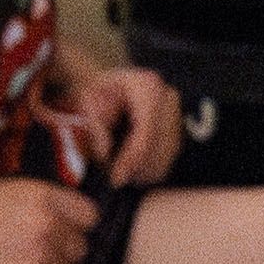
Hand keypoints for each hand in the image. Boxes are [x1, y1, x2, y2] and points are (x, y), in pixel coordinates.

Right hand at [0, 179, 93, 263]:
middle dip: (60, 252)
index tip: (63, 230)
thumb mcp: (2, 194)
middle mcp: (46, 229)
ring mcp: (40, 262)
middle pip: (80, 249)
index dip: (74, 224)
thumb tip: (75, 217)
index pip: (89, 216)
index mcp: (41, 199)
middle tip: (26, 251)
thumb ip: (42, 204)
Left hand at [61, 62, 180, 186]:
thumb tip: (105, 154)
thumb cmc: (93, 92)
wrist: (105, 83)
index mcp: (148, 86)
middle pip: (161, 147)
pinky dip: (151, 168)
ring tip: (120, 174)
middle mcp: (169, 98)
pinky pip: (170, 157)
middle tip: (113, 179)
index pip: (146, 132)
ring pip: (168, 155)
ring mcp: (177, 112)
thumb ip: (95, 127)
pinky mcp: (179, 127)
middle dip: (138, 168)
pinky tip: (132, 170)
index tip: (115, 179)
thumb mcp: (84, 103)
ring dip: (145, 170)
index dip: (131, 159)